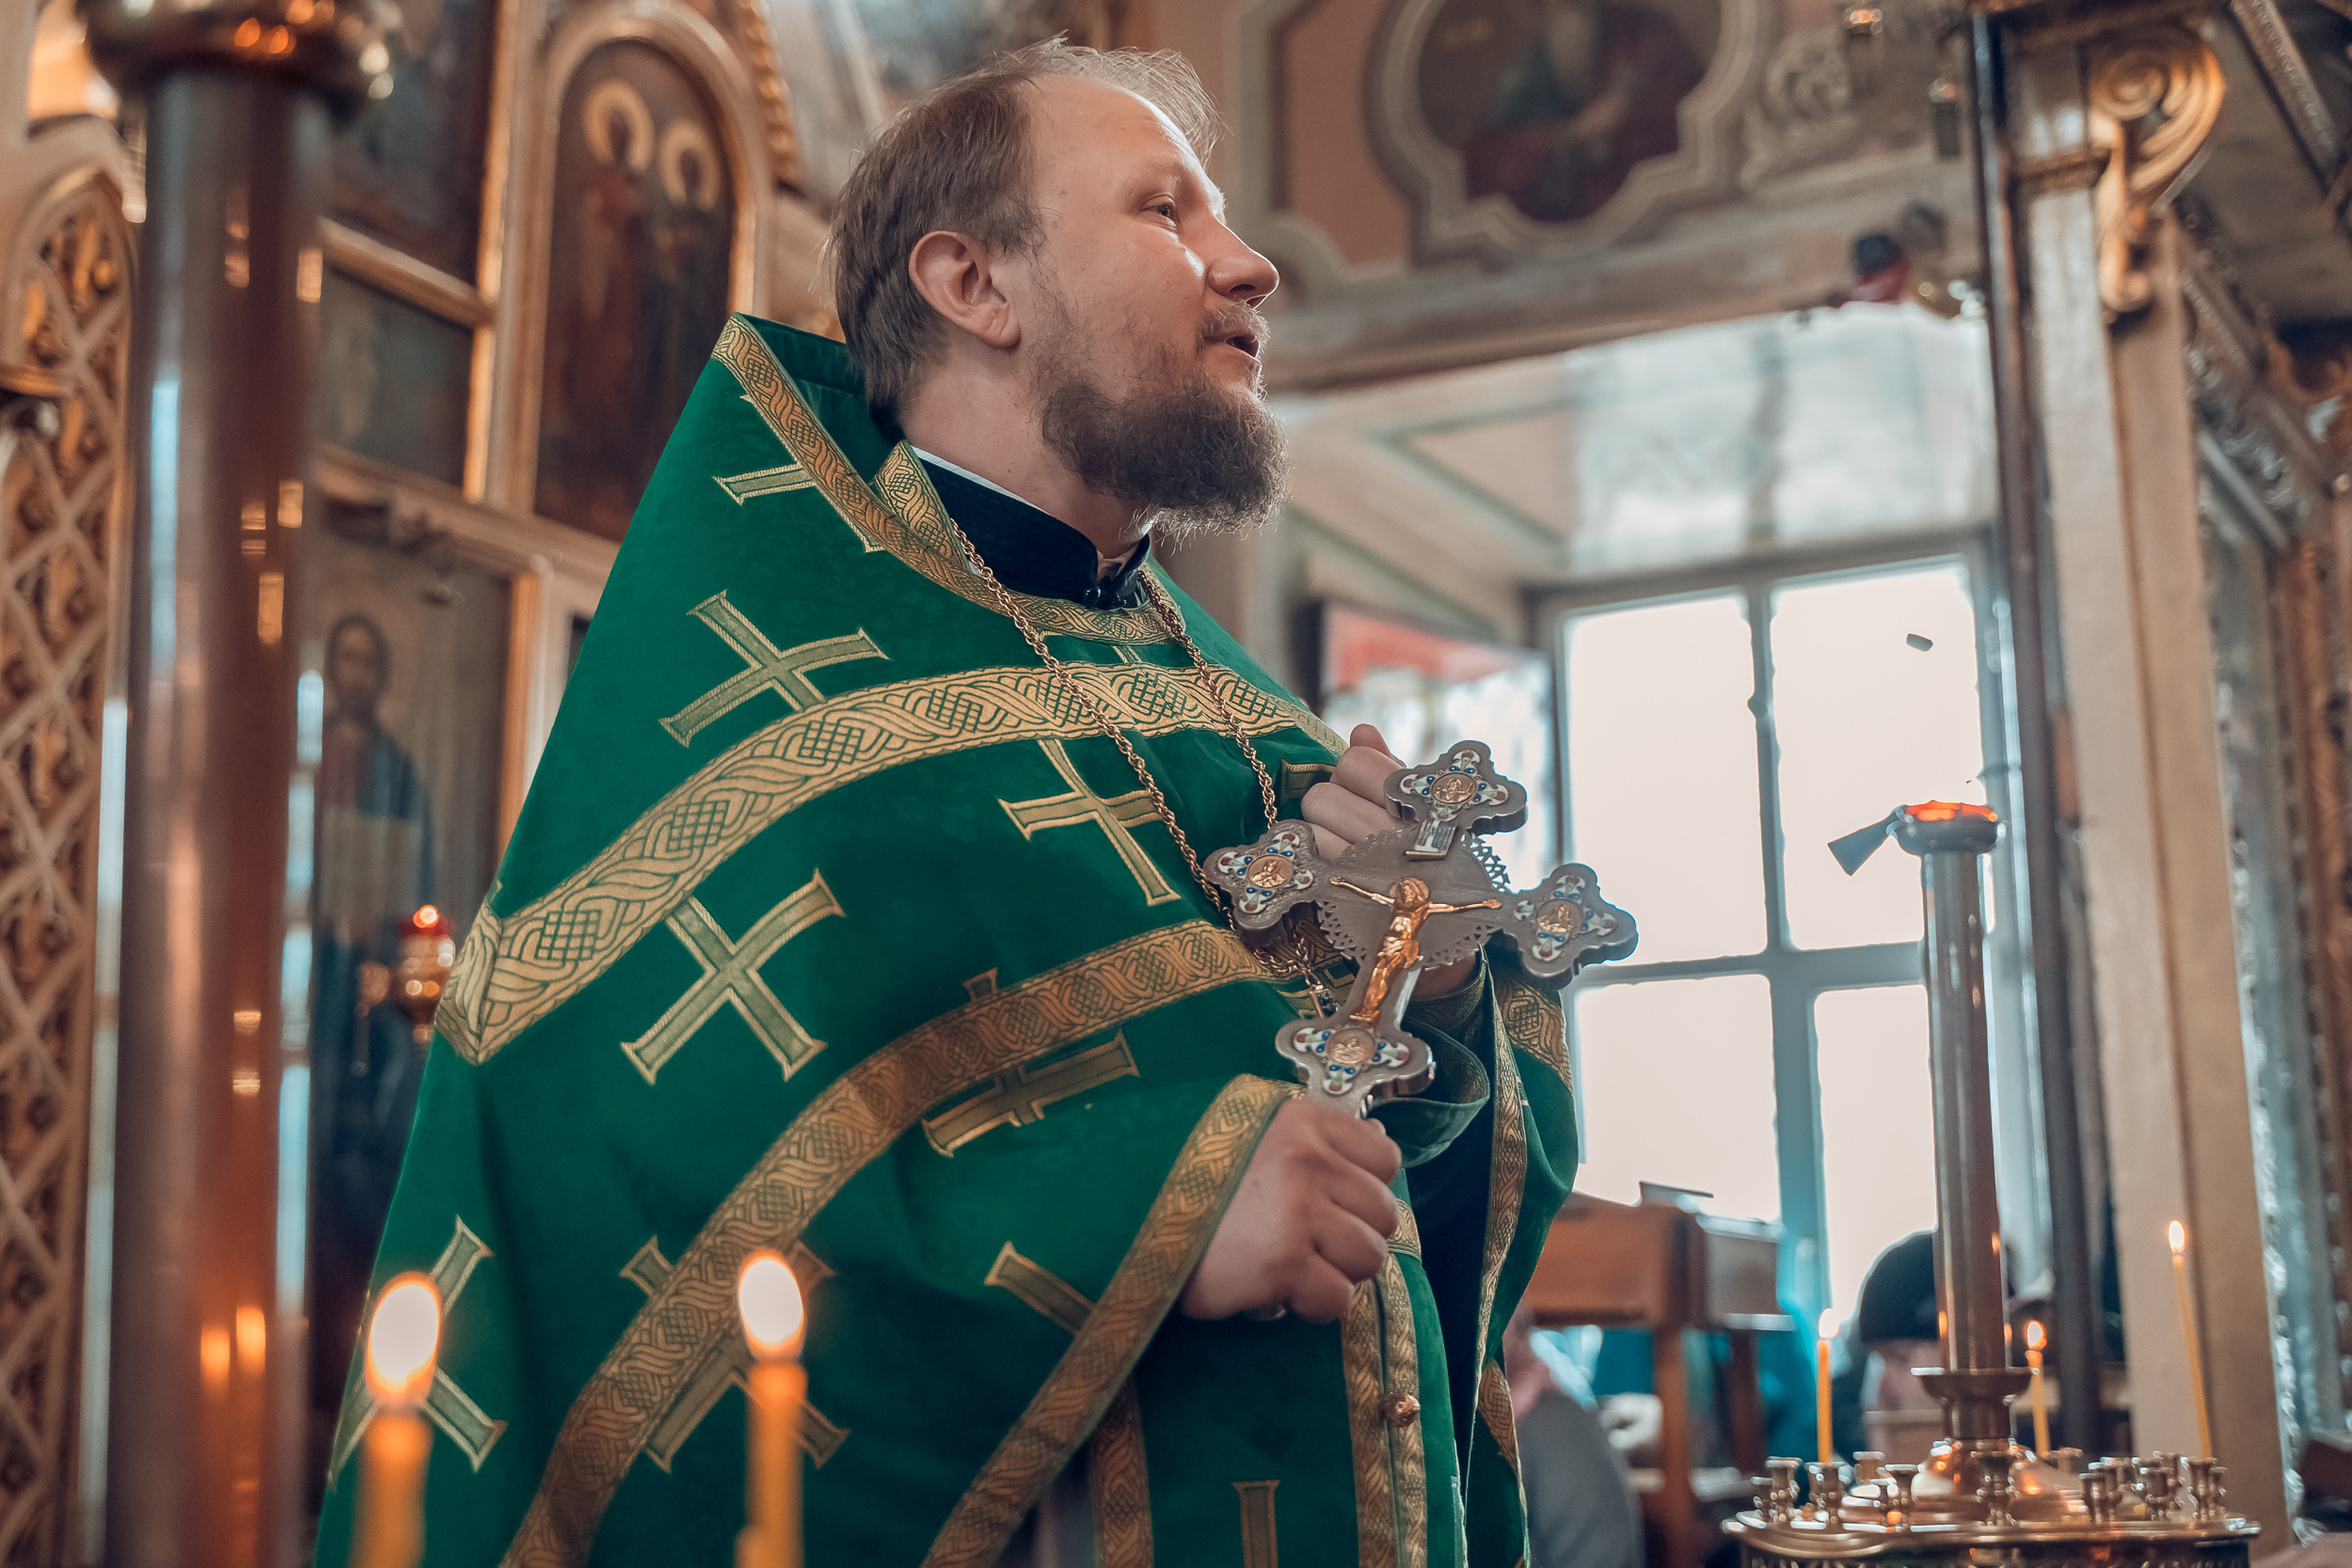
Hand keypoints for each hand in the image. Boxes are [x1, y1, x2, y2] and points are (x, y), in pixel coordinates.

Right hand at [1178, 1100, 1400, 1321]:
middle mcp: (1306, 1160)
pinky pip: (1337, 1298)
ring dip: (1336, 1272)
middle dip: (1352, 1236)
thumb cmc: (1189, 1181)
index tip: (1332, 1203)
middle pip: (1384, 1213)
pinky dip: (1313, 1305)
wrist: (1123, 1220)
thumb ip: (1315, 1138)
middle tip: (1310, 1245)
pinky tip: (1280, 1293)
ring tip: (1295, 1269)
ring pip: (1369, 1257)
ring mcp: (1297, 1212)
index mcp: (1301, 1122)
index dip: (1365, 1187)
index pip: (1384, 1156)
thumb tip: (1382, 1141)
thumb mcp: (1252, 1137)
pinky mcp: (1282, 1264)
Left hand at [1300, 723, 1477, 998]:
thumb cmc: (1433, 862)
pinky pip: (1311, 854)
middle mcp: (1391, 827)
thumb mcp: (1421, 810)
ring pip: (1311, 820)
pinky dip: (1319, 859)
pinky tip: (1342, 870)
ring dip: (1324, 834)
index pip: (1354, 760)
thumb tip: (1361, 730)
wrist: (1444, 937)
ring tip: (1352, 851)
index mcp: (1412, 800)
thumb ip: (1388, 766)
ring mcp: (1368, 859)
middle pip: (1323, 792)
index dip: (1357, 776)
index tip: (1379, 797)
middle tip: (1359, 828)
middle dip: (1335, 807)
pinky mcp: (1349, 889)